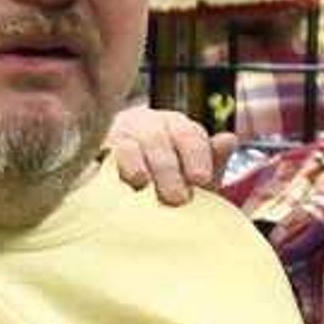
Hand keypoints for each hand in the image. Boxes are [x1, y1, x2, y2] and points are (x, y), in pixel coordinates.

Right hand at [105, 106, 223, 207]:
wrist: (118, 182)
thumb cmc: (164, 178)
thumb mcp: (191, 172)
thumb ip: (212, 161)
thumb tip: (229, 139)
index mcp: (175, 127)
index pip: (189, 134)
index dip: (196, 155)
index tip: (201, 179)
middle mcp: (147, 125)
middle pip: (158, 139)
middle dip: (168, 168)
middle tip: (176, 198)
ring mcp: (118, 135)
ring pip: (129, 145)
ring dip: (137, 164)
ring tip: (141, 184)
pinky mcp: (94, 151)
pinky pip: (100, 155)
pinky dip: (107, 165)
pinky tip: (113, 180)